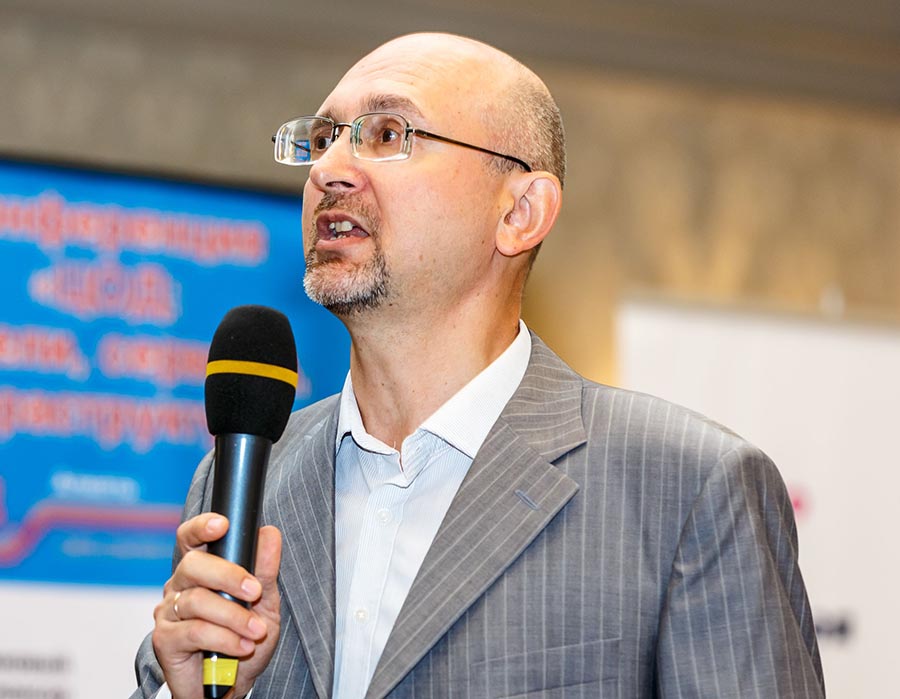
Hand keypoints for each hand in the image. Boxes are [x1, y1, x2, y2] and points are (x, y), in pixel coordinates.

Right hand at [151, 513, 281, 698]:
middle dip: (228, 575)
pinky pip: (194, 631)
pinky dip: (224, 637)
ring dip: (234, 616)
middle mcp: (180, 586)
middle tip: (254, 591)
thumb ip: (265, 569)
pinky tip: (242, 646)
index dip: (201, 527)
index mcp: (201, 570)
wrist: (234, 684)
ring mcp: (169, 612)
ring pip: (197, 601)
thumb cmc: (245, 638)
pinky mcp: (165, 640)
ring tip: (257, 631)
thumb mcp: (264, 603)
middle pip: (193, 565)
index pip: (191, 539)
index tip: (222, 525)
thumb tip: (269, 533)